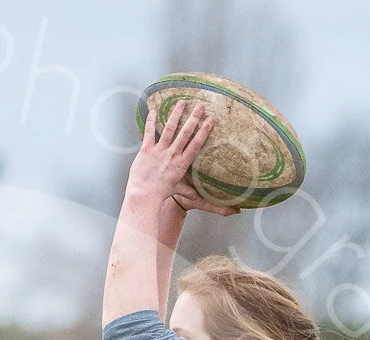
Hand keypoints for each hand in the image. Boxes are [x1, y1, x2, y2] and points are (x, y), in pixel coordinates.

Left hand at [127, 100, 238, 216]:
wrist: (144, 196)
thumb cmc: (163, 195)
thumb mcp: (184, 194)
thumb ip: (198, 195)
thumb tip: (225, 208)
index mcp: (182, 163)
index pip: (196, 144)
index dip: (204, 131)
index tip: (210, 120)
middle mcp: (172, 155)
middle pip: (185, 133)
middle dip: (194, 117)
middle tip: (200, 105)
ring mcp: (159, 151)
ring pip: (169, 129)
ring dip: (176, 114)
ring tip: (181, 102)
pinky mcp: (146, 150)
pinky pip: (149, 132)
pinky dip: (151, 121)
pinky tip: (153, 110)